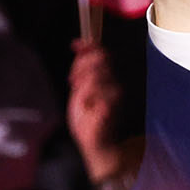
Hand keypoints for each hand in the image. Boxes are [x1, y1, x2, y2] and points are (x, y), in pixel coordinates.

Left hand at [67, 40, 122, 181]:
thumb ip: (80, 70)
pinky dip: (87, 97)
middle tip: (74, 81)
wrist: (96, 145)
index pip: (102, 53)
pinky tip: (87, 106)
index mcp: (107, 79)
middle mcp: (115, 84)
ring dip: (83, 83)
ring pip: (97, 75)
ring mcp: (115, 97)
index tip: (76, 45)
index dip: (89, 46)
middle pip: (100, 59)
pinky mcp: (110, 109)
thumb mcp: (79, 90)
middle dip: (81, 66)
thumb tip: (78, 45)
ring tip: (81, 98)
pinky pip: (97, 94)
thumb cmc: (89, 120)